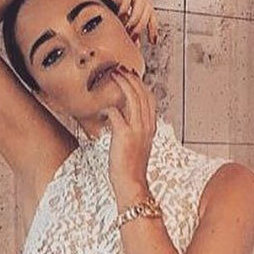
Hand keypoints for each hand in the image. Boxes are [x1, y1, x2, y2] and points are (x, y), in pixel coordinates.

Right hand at [72, 0, 157, 44]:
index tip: (152, 41)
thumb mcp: (114, 8)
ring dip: (135, 17)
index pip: (151, 14)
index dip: (153, 28)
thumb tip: (131, 40)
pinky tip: (120, 14)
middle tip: (133, 36)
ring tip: (128, 27)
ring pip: (141, 1)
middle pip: (147, 9)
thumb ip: (123, 22)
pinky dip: (126, 5)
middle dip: (141, 25)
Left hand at [100, 65, 156, 196]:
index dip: (140, 85)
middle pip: (142, 93)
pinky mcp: (125, 135)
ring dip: (122, 84)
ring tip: (113, 75)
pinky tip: (102, 107)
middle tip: (120, 69)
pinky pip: (116, 113)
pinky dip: (108, 107)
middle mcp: (147, 126)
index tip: (130, 76)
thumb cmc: (130, 168)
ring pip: (133, 98)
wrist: (132, 184)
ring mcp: (137, 130)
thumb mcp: (135, 146)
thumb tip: (120, 120)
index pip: (149, 99)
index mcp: (151, 127)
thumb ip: (131, 131)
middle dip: (131, 78)